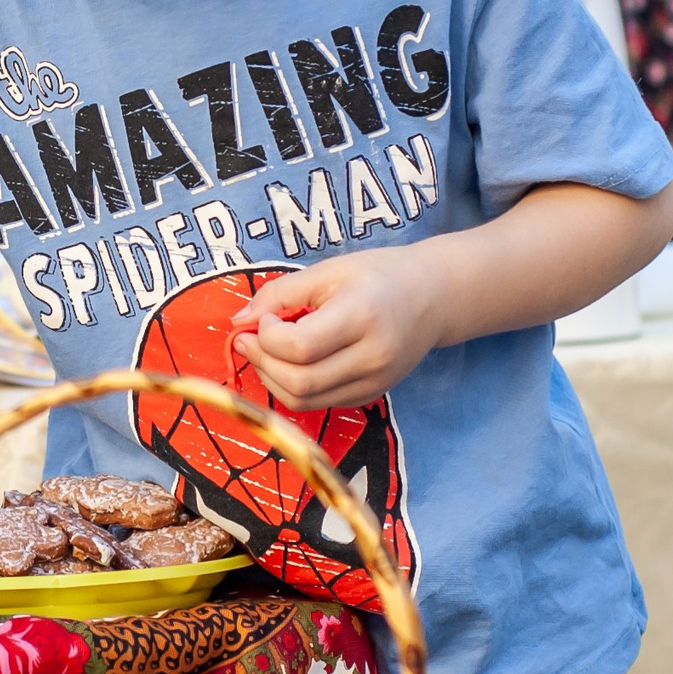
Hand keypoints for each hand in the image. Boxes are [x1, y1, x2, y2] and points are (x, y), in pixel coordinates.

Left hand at [230, 244, 448, 410]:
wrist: (434, 297)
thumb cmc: (379, 276)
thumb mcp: (329, 270)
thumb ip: (280, 294)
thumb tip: (238, 322)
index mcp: (362, 317)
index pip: (299, 347)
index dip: (266, 337)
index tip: (263, 319)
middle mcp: (372, 357)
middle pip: (298, 382)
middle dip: (261, 362)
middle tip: (249, 339)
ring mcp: (374, 382)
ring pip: (304, 401)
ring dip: (272, 379)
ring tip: (266, 351)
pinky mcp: (370, 396)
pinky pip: (319, 403)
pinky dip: (294, 387)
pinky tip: (291, 362)